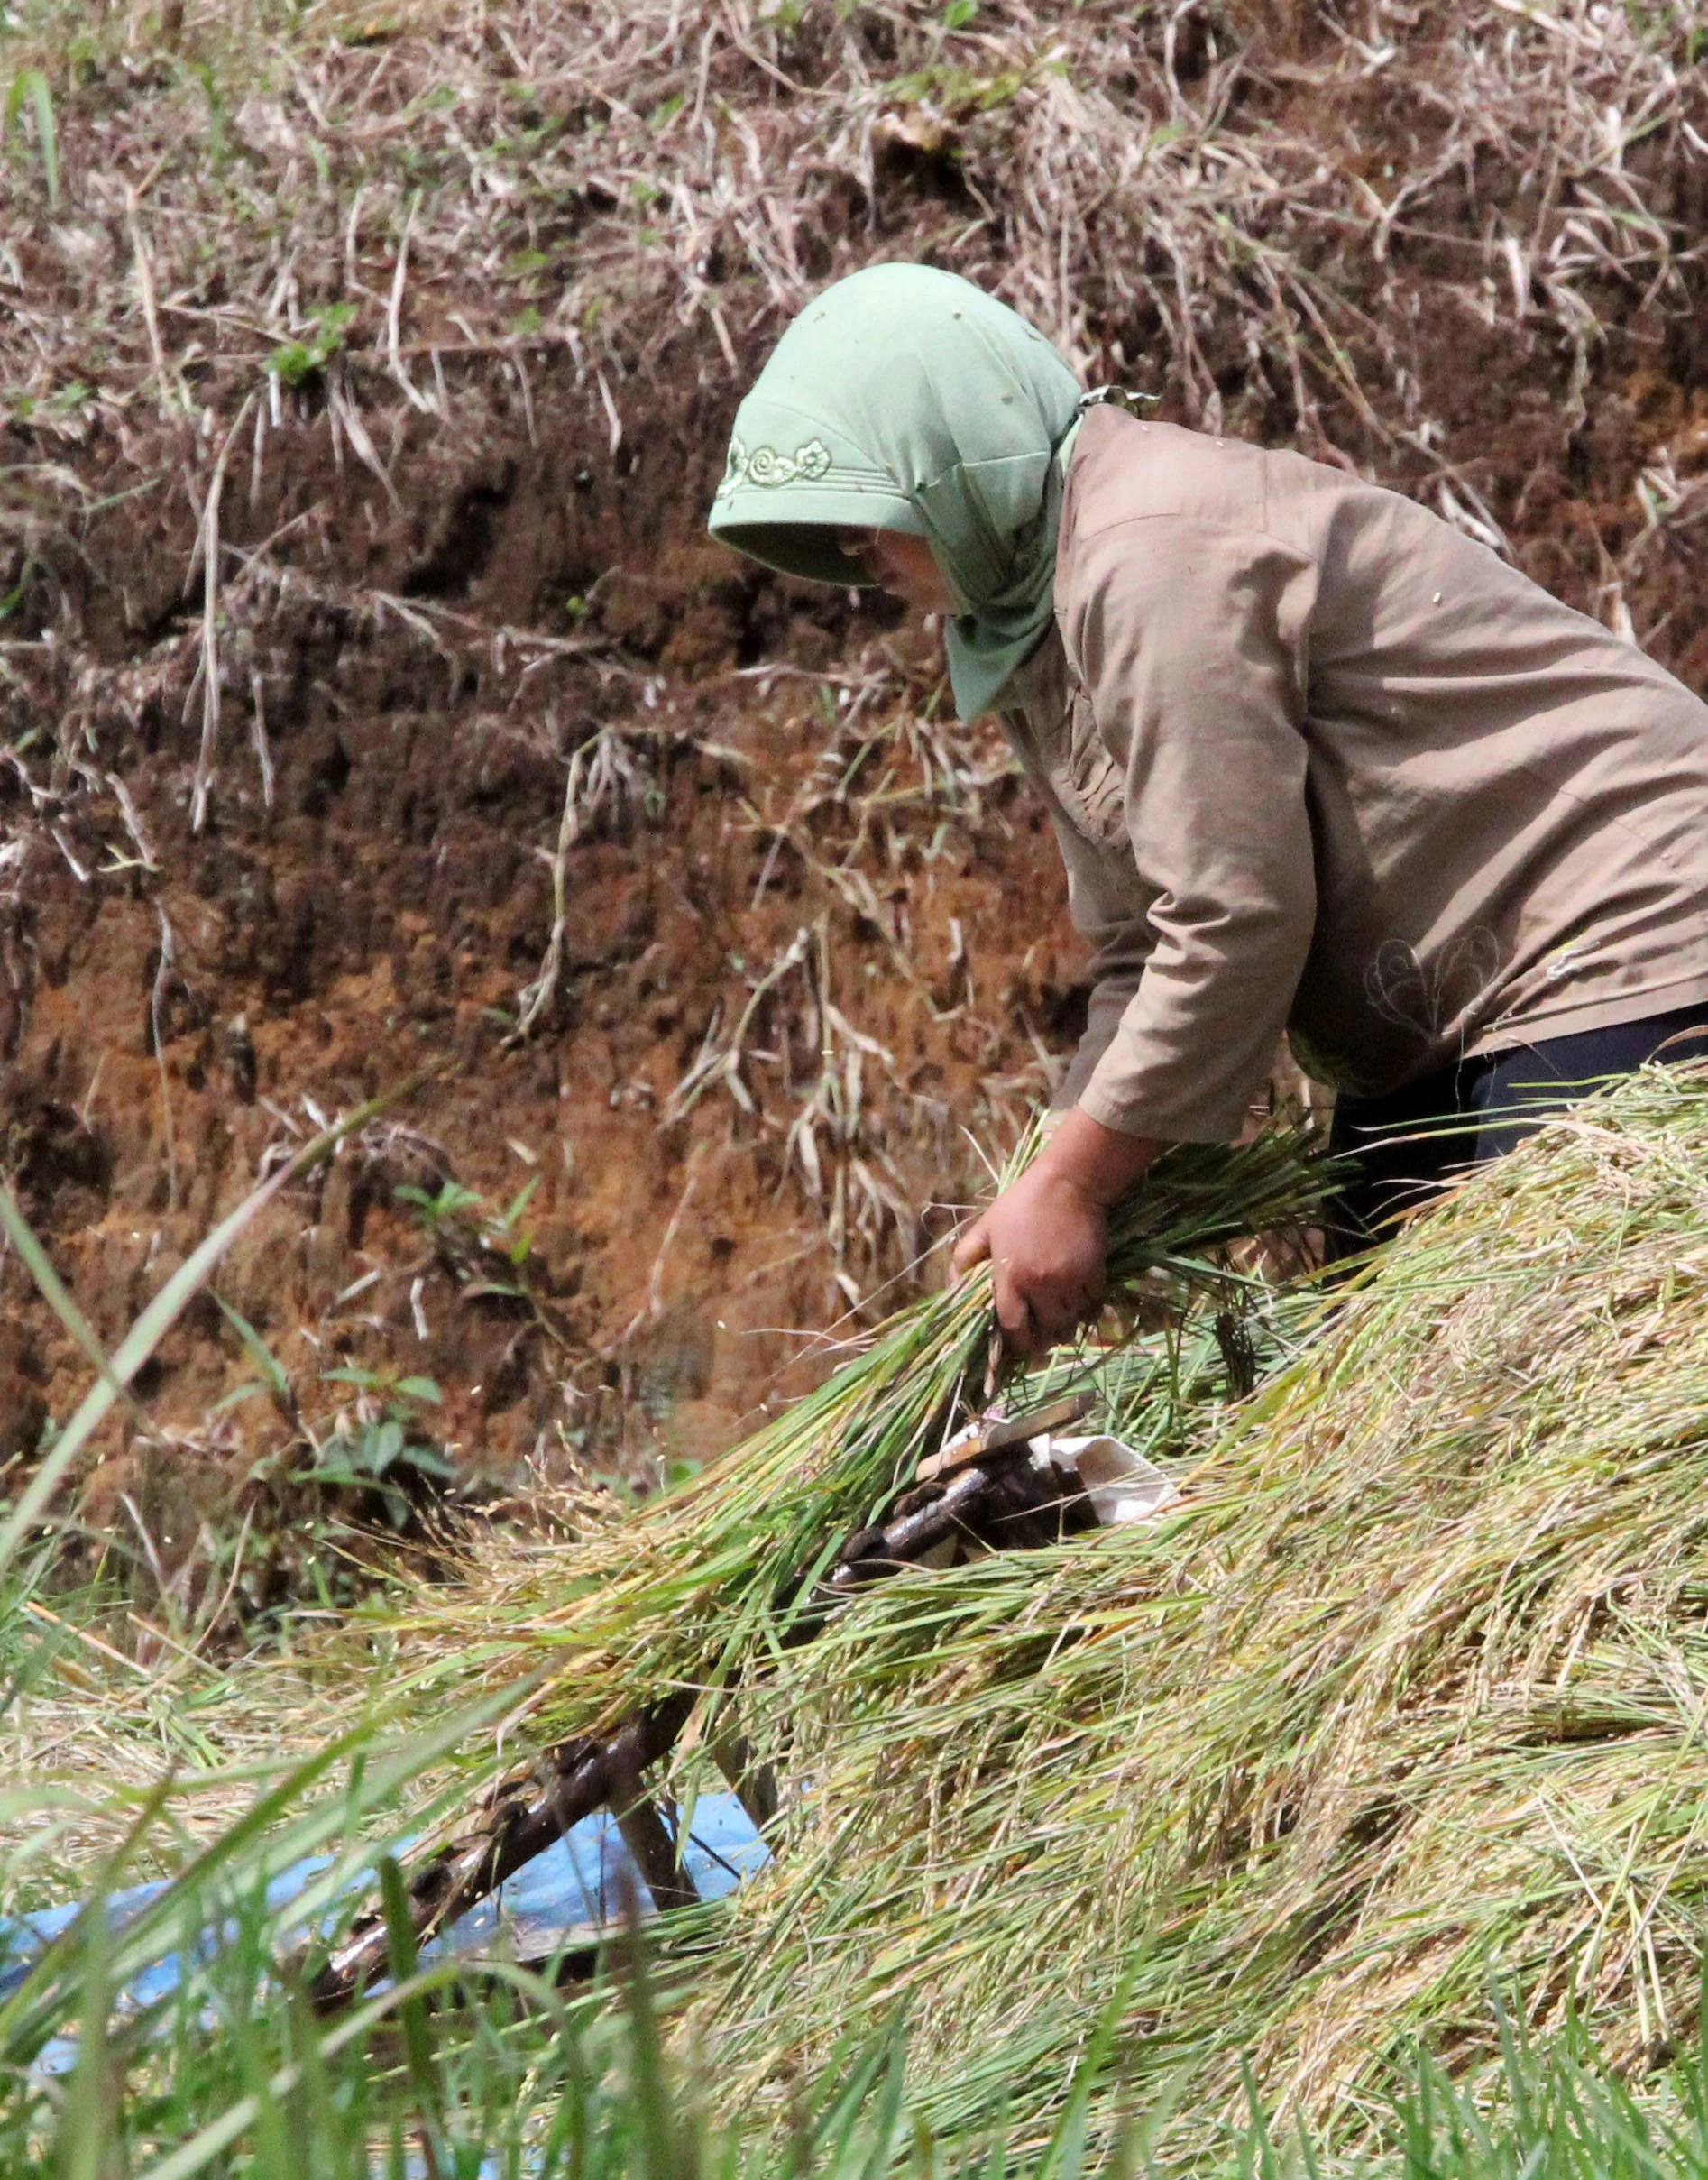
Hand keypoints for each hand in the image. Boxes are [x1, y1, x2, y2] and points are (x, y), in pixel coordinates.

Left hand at [952, 1111, 1164, 1355]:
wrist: (1068, 1183)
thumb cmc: (1022, 1204)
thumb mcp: (986, 1227)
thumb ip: (965, 1258)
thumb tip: (953, 1287)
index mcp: (1010, 1276)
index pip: (1013, 1327)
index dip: (1017, 1342)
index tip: (1019, 1342)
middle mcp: (1040, 1284)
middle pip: (1046, 1330)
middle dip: (1044, 1336)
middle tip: (1043, 1332)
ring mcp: (1069, 1281)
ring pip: (1071, 1322)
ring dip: (1066, 1323)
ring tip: (1060, 1314)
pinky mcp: (1095, 1274)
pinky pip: (1093, 1307)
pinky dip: (1087, 1309)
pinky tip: (1079, 1299)